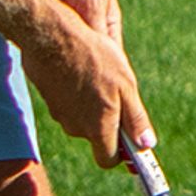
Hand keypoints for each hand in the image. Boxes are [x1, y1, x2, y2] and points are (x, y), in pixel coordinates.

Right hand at [22, 11, 150, 169]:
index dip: (120, 153)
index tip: (130, 142)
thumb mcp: (125, 86)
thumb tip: (146, 145)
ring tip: (98, 75)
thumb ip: (135, 119)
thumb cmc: (94, 58)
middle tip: (117, 92)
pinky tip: (82, 71)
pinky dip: (77, 93)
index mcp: (98, 127)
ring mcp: (59, 113)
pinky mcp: (49, 98)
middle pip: (96, 136)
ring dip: (92, 104)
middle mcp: (76, 127)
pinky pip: (69, 103)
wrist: (52, 36)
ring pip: (82, 118)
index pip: (108, 159)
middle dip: (107, 121)